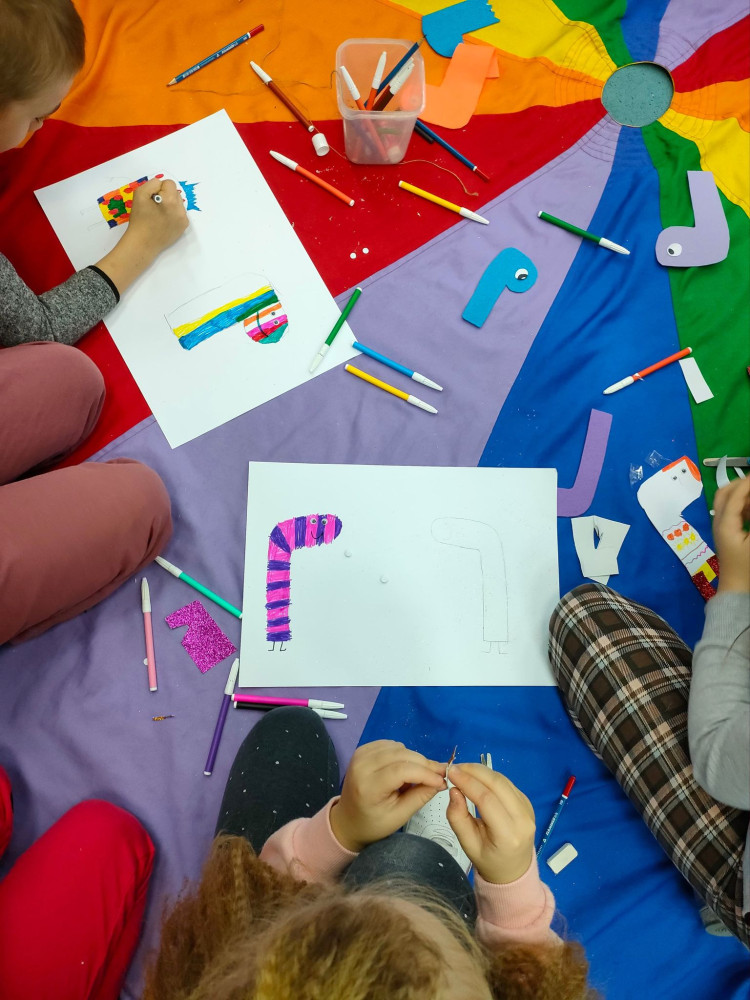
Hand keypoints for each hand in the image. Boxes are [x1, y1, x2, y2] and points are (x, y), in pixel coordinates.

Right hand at [124, 178, 188, 257]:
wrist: (143, 243)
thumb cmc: (139, 219)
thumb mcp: (139, 194)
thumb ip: (152, 184)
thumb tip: (161, 185)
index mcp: (171, 201)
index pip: (169, 183)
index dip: (158, 189)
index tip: (152, 199)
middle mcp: (181, 210)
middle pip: (175, 192)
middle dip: (166, 196)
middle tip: (154, 207)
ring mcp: (184, 220)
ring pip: (178, 202)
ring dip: (170, 204)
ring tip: (159, 214)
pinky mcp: (183, 227)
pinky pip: (180, 213)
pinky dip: (173, 214)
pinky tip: (164, 221)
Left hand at [330, 740, 445, 852]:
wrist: (348, 820)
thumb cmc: (374, 823)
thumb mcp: (399, 817)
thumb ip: (420, 797)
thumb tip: (440, 781)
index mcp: (368, 786)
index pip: (402, 770)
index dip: (425, 773)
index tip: (443, 780)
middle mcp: (362, 765)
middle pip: (401, 755)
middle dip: (424, 764)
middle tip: (440, 775)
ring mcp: (360, 754)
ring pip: (398, 747)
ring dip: (414, 759)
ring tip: (419, 776)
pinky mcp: (362, 749)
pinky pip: (391, 745)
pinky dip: (403, 754)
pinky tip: (405, 768)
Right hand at [446, 764, 535, 883]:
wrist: (513, 870)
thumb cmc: (488, 860)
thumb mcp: (468, 846)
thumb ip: (458, 818)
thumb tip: (453, 790)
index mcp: (509, 835)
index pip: (487, 800)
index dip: (467, 782)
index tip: (450, 772)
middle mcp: (523, 819)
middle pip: (498, 784)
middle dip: (474, 771)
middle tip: (454, 768)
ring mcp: (528, 809)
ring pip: (503, 780)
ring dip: (481, 771)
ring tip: (462, 771)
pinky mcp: (526, 802)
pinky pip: (506, 783)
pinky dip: (489, 777)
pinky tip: (476, 777)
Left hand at [713, 477, 749, 592]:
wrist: (737, 588)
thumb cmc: (748, 566)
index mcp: (725, 523)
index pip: (735, 495)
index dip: (748, 483)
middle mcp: (718, 522)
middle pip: (724, 493)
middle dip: (741, 483)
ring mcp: (720, 527)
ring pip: (727, 501)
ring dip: (742, 494)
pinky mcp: (726, 532)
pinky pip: (731, 511)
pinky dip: (742, 504)